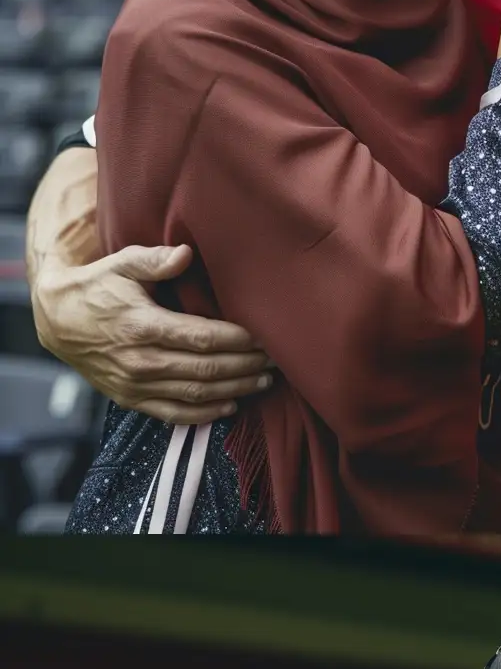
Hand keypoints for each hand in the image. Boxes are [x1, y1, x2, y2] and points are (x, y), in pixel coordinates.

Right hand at [36, 241, 270, 423]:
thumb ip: (154, 259)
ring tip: (263, 380)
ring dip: (235, 389)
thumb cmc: (96, 287)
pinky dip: (206, 414)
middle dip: (246, 365)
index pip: (203, 338)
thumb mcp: (120, 264)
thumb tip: (187, 254)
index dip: (239, 340)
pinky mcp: (131, 399)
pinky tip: (231, 405)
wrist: (55, 320)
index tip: (265, 336)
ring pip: (197, 394)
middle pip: (207, 368)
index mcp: (142, 325)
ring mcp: (136, 384)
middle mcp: (140, 360)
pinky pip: (175, 414)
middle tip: (276, 359)